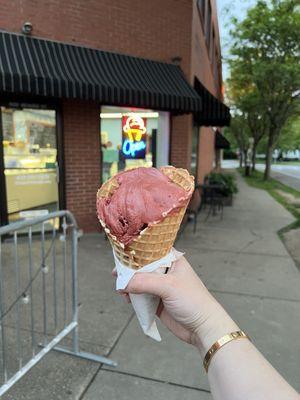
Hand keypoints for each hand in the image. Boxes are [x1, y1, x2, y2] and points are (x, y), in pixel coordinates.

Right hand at [118, 257, 238, 354]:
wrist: (202, 328)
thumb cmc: (194, 301)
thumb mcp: (168, 286)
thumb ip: (144, 282)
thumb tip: (123, 283)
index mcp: (172, 260)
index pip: (151, 249)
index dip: (136, 251)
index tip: (121, 253)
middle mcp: (166, 271)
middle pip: (142, 266)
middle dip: (129, 270)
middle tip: (116, 273)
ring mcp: (161, 286)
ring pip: (139, 281)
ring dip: (129, 284)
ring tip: (121, 289)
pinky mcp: (157, 301)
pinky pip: (140, 295)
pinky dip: (132, 296)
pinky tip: (126, 298)